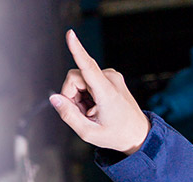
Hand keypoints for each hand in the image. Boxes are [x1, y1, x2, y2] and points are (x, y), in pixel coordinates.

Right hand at [50, 30, 150, 154]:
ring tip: (93, 112)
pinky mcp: (110, 77)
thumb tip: (54, 98)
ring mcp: (112, 76)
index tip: (70, 34)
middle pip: (75, 77)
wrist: (138, 134)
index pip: (88, 67)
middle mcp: (111, 79)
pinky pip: (88, 80)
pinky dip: (87, 94)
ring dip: (80, 97)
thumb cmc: (117, 134)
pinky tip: (96, 106)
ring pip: (80, 79)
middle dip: (72, 96)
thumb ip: (69, 115)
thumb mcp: (89, 133)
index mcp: (107, 92)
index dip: (77, 50)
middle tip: (83, 114)